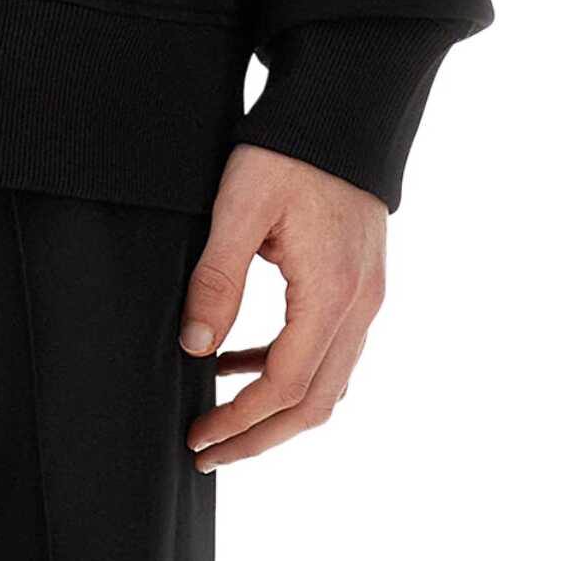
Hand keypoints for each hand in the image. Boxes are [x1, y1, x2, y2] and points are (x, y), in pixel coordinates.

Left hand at [180, 142, 386, 470]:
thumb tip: (194, 346)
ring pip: (328, 383)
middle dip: (260, 436)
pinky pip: (329, 350)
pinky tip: (241, 360)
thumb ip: (217, 278)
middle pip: (316, 403)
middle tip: (206, 451)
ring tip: (219, 415)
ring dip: (276, 409)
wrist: (341, 109)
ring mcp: (366, 298)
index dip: (242, 420)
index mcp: (331, 293)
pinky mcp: (360, 284)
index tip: (199, 436)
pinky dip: (288, 369)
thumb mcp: (240, 207)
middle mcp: (360, 306)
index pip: (288, 385)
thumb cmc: (287, 151)